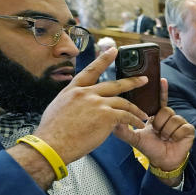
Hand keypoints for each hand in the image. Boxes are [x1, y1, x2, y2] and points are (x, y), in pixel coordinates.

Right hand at [33, 47, 149, 163]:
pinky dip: (134, 120)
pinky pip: (126, 116)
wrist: (51, 144)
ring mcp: (97, 103)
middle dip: (132, 81)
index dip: (104, 59)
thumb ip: (72, 102)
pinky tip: (138, 123)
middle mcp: (86, 93)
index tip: (114, 50)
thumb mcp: (57, 108)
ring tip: (144, 113)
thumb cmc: (52, 132)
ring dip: (136, 108)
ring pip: (123, 102)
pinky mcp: (106, 116)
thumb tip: (79, 105)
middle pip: (114, 84)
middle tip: (143, 79)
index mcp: (73, 90)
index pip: (91, 70)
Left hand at [113, 78, 194, 180]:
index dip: (162, 90)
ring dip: (166, 132)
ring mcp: (180, 122)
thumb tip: (113, 120)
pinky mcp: (189, 129)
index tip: (161, 80)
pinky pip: (181, 127)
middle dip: (159, 124)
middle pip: (165, 110)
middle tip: (158, 133)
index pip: (160, 100)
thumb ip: (124, 130)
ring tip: (165, 138)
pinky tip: (174, 140)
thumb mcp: (135, 138)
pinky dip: (175, 135)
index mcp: (157, 115)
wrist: (163, 162)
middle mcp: (169, 116)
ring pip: (172, 119)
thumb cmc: (150, 149)